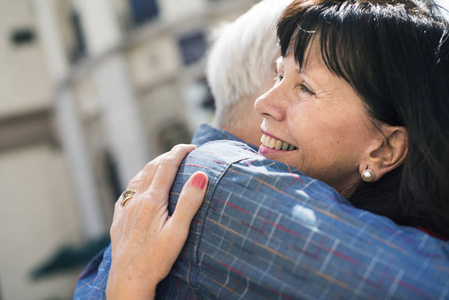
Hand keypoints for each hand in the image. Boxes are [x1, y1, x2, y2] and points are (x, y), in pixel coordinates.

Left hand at [106, 144, 207, 299]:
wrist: (128, 280)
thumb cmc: (156, 259)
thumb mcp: (178, 231)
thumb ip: (189, 202)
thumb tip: (201, 175)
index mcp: (152, 200)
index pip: (167, 166)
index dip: (179, 152)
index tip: (192, 147)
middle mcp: (136, 200)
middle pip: (152, 168)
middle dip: (167, 156)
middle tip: (182, 153)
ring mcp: (125, 210)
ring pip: (137, 178)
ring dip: (152, 167)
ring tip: (164, 165)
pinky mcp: (119, 220)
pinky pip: (126, 192)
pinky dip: (137, 181)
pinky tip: (139, 187)